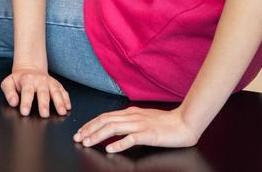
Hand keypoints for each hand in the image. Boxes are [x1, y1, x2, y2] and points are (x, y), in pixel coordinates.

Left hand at [1, 65, 71, 116]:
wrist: (30, 68)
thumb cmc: (19, 79)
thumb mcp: (8, 83)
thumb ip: (9, 92)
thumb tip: (13, 102)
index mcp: (27, 80)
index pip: (26, 92)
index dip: (26, 102)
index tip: (25, 112)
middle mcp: (40, 80)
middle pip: (43, 92)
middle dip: (44, 104)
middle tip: (44, 115)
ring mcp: (50, 82)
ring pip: (56, 91)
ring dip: (59, 102)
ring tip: (62, 112)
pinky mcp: (57, 84)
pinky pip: (63, 91)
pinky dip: (66, 99)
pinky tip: (68, 107)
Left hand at [74, 107, 200, 151]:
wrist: (184, 123)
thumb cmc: (165, 123)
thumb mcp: (143, 118)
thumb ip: (128, 121)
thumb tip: (113, 125)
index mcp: (130, 112)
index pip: (105, 116)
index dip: (91, 123)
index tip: (80, 131)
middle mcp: (132, 116)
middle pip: (105, 121)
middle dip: (89, 129)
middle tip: (77, 138)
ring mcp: (140, 125)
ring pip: (113, 128)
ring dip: (98, 135)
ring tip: (87, 142)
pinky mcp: (148, 134)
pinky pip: (130, 139)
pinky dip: (118, 143)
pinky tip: (109, 149)